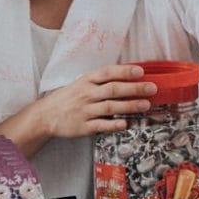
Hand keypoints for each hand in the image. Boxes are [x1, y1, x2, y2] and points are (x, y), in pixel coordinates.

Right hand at [35, 64, 155, 138]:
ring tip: (145, 105)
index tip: (141, 72)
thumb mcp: (82, 83)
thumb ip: (102, 80)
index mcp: (87, 80)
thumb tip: (129, 76)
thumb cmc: (69, 97)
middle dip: (134, 89)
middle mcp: (86, 94)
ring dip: (129, 106)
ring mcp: (85, 110)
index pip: (108, 73)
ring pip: (110, 107)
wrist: (46, 115)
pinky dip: (113, 124)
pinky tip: (125, 124)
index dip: (124, 71)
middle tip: (152, 89)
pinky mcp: (83, 126)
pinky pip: (100, 125)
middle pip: (113, 89)